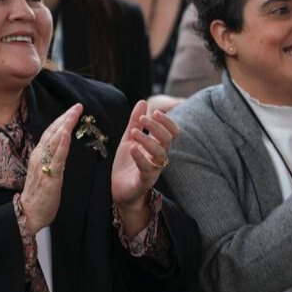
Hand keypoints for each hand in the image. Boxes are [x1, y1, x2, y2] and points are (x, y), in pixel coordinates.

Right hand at [20, 104, 82, 235]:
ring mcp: (44, 165)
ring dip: (65, 125)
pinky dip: (62, 143)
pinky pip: (57, 157)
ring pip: (55, 140)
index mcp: (38, 154)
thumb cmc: (39, 194)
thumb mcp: (44, 171)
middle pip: (53, 132)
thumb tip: (60, 147)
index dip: (61, 120)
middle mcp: (39, 156)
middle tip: (77, 106)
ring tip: (74, 112)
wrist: (29, 213)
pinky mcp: (50, 176)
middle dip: (65, 117)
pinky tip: (67, 133)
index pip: (50, 132)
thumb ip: (50, 158)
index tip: (72, 110)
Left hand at [111, 100, 179, 230]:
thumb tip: (142, 101)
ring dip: (148, 140)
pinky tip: (132, 149)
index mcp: (157, 146)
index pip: (172, 132)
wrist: (119, 191)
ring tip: (134, 132)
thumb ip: (135, 121)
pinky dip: (141, 158)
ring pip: (160, 154)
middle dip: (158, 127)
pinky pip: (147, 169)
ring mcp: (153, 170)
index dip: (167, 121)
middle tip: (145, 118)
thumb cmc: (127, 165)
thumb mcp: (129, 140)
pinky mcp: (143, 181)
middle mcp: (158, 158)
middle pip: (168, 140)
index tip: (155, 112)